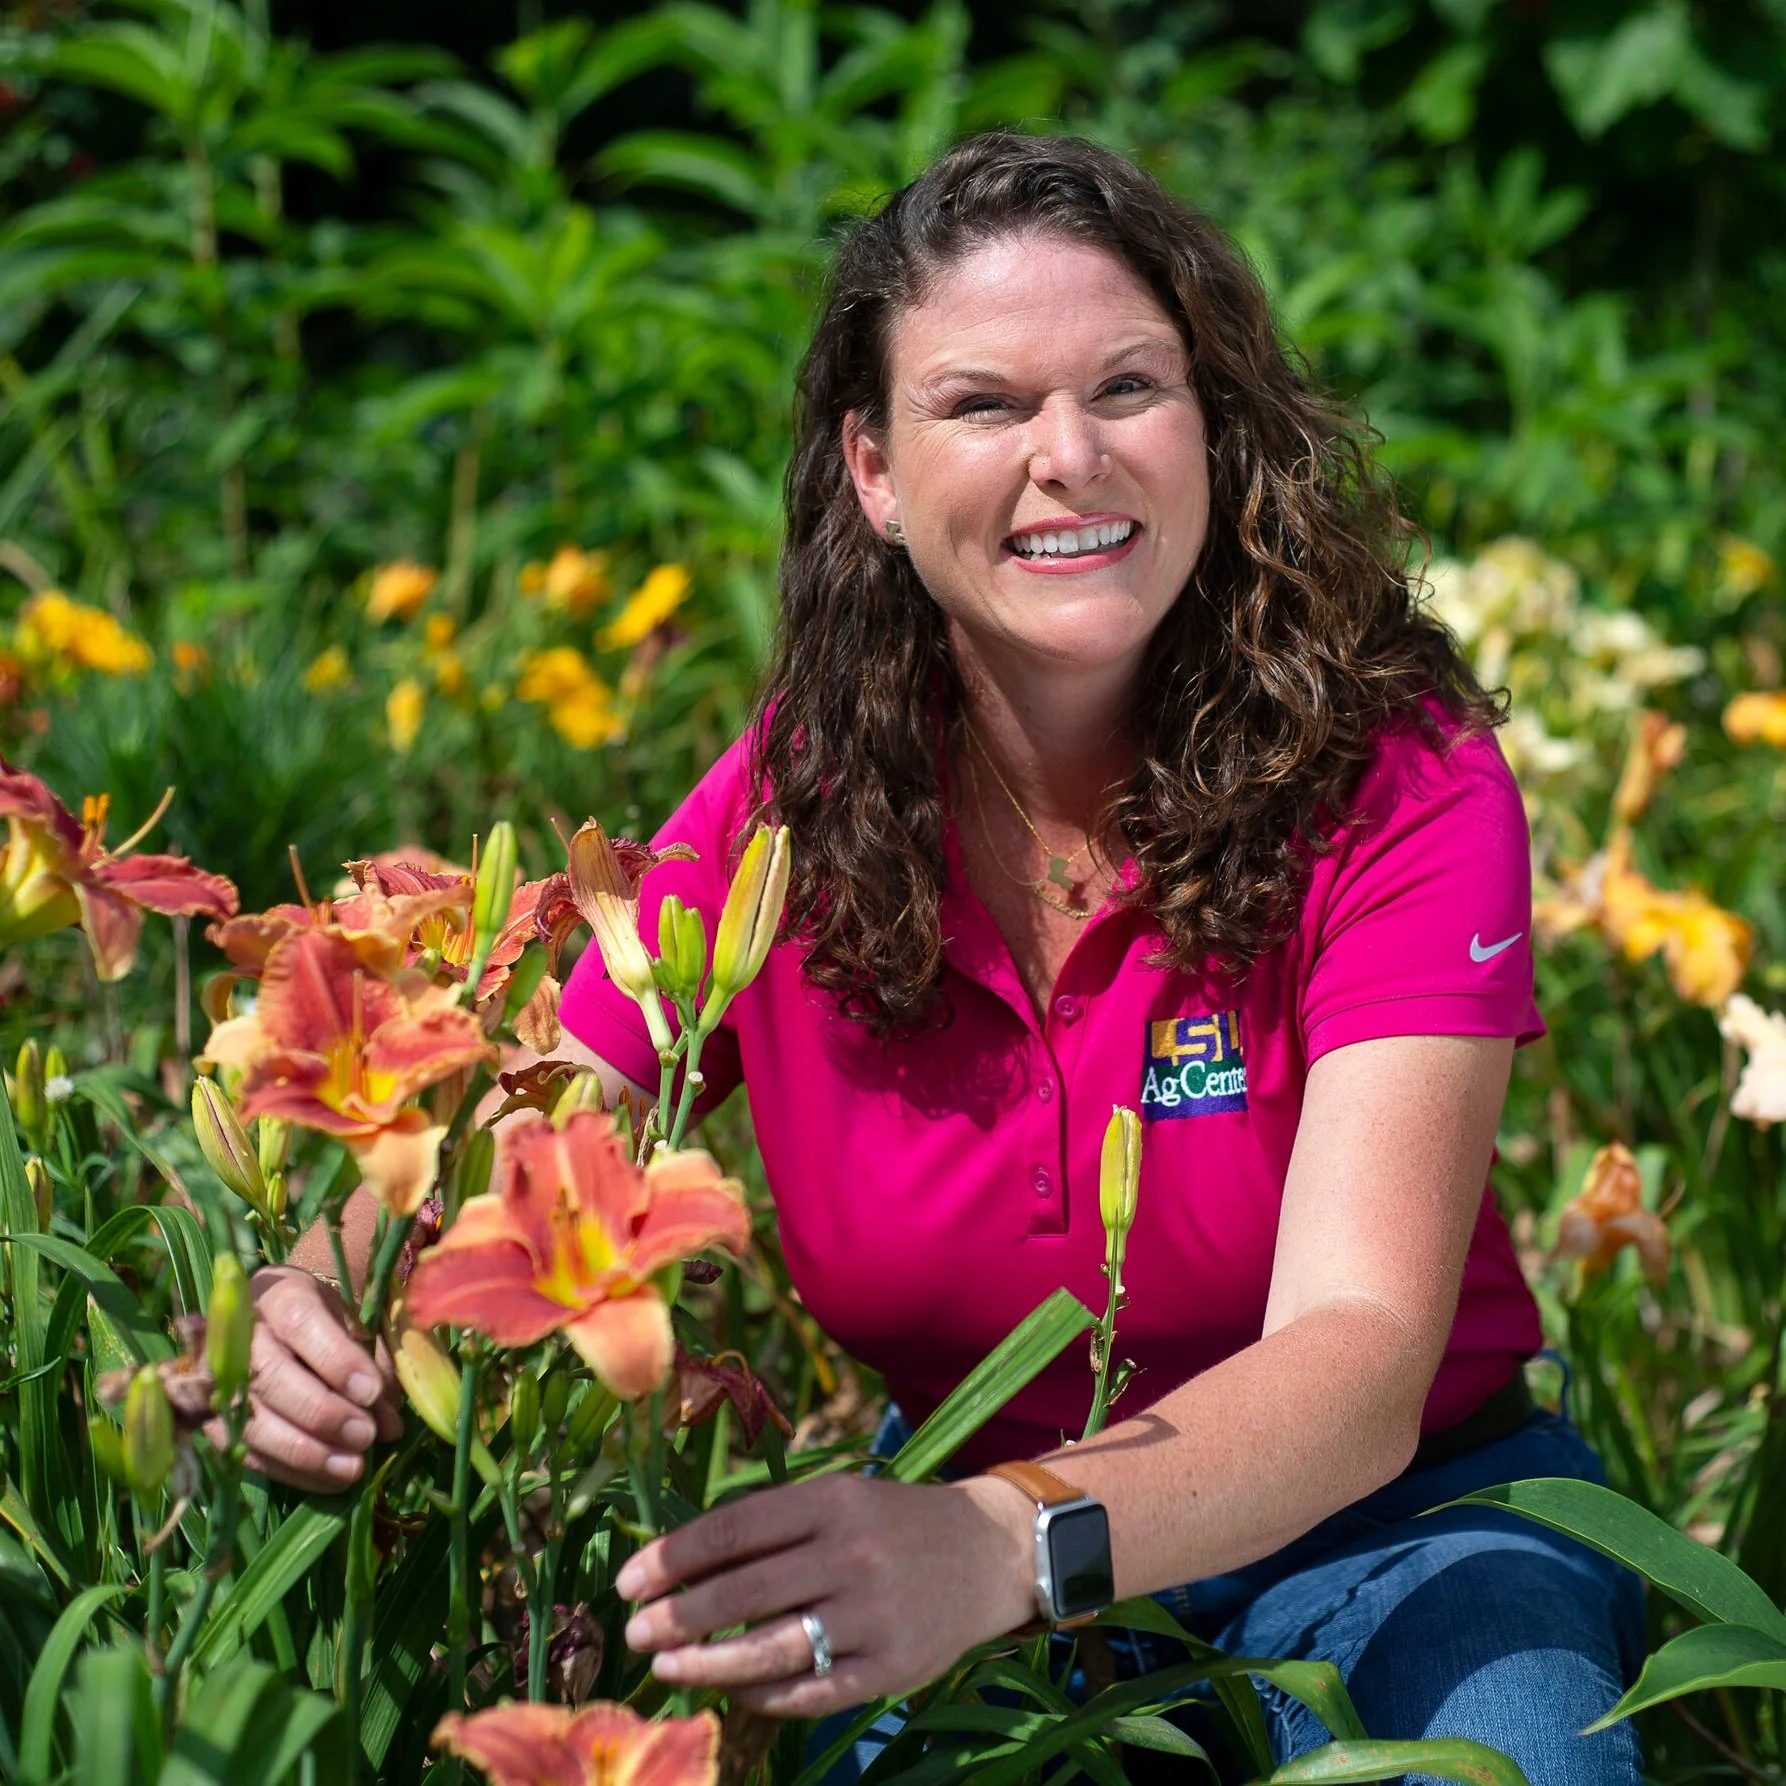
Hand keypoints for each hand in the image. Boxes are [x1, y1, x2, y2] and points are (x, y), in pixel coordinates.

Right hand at [207, 1265, 402, 1492]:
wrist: (287, 1319)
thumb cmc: (333, 1317)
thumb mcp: (357, 1321)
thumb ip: (375, 1364)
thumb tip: (389, 1425)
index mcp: (279, 1294)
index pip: (301, 1324)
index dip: (335, 1359)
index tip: (371, 1392)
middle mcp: (239, 1335)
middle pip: (271, 1377)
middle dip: (322, 1413)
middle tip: (365, 1436)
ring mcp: (217, 1381)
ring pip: (254, 1422)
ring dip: (306, 1452)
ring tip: (352, 1468)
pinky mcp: (214, 1422)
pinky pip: (249, 1454)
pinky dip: (293, 1471)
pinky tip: (331, 1481)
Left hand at [615, 1472, 1036, 1716]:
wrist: (987, 1554)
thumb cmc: (889, 1524)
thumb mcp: (838, 1499)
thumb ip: (771, 1525)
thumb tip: (680, 1564)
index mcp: (832, 1500)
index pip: (734, 1529)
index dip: (673, 1558)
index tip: (628, 1581)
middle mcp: (852, 1553)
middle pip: (745, 1590)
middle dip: (677, 1615)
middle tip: (634, 1631)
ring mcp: (874, 1615)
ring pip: (771, 1648)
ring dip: (707, 1662)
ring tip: (666, 1666)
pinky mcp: (892, 1668)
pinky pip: (810, 1691)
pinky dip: (761, 1694)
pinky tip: (729, 1690)